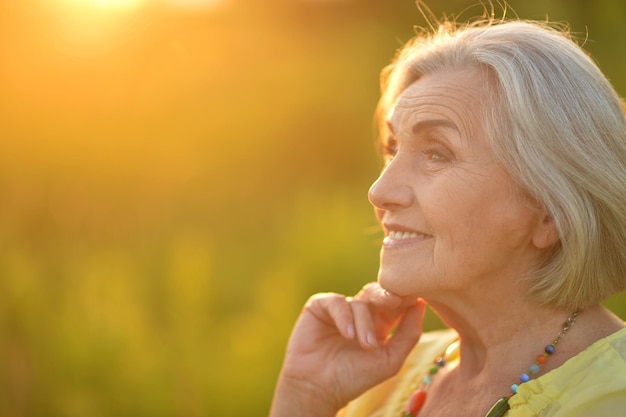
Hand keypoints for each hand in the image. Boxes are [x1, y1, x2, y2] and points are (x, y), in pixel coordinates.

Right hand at [270, 282, 425, 416]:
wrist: (318, 388)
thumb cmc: (354, 378)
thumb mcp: (389, 360)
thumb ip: (408, 334)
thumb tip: (421, 305)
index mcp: (380, 325)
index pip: (396, 304)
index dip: (405, 299)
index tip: (415, 299)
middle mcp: (360, 314)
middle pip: (378, 294)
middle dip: (387, 296)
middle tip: (394, 302)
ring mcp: (340, 310)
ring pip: (359, 301)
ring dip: (364, 322)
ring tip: (365, 345)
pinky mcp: (319, 307)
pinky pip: (336, 302)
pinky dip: (344, 316)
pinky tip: (347, 334)